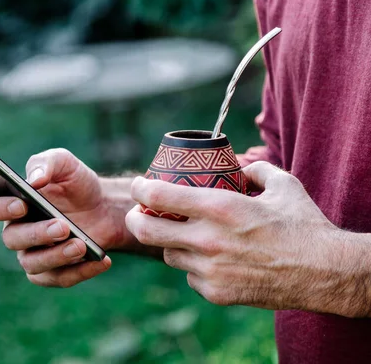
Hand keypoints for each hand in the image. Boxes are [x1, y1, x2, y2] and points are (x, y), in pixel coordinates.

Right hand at [0, 149, 138, 287]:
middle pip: (11, 239)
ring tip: (81, 245)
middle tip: (63, 226)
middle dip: (37, 234)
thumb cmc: (76, 182)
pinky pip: (58, 278)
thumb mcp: (64, 163)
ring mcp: (32, 253)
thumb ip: (46, 164)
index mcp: (9, 201)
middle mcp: (15, 230)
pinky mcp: (53, 271)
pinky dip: (80, 272)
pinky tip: (101, 260)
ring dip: (56, 256)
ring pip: (32, 264)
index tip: (22, 205)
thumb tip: (34, 180)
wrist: (104, 206)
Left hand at [125, 161, 368, 316]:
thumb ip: (255, 170)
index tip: (139, 186)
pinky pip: (190, 277)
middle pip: (146, 231)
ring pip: (169, 255)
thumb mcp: (282, 185)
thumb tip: (240, 168)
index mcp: (220, 208)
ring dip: (171, 243)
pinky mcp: (216, 292)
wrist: (324, 272)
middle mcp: (208, 240)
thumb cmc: (303, 225)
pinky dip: (194, 267)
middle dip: (135, 219)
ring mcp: (210, 269)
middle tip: (138, 213)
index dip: (140, 189)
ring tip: (184, 236)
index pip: (159, 196)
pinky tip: (211, 260)